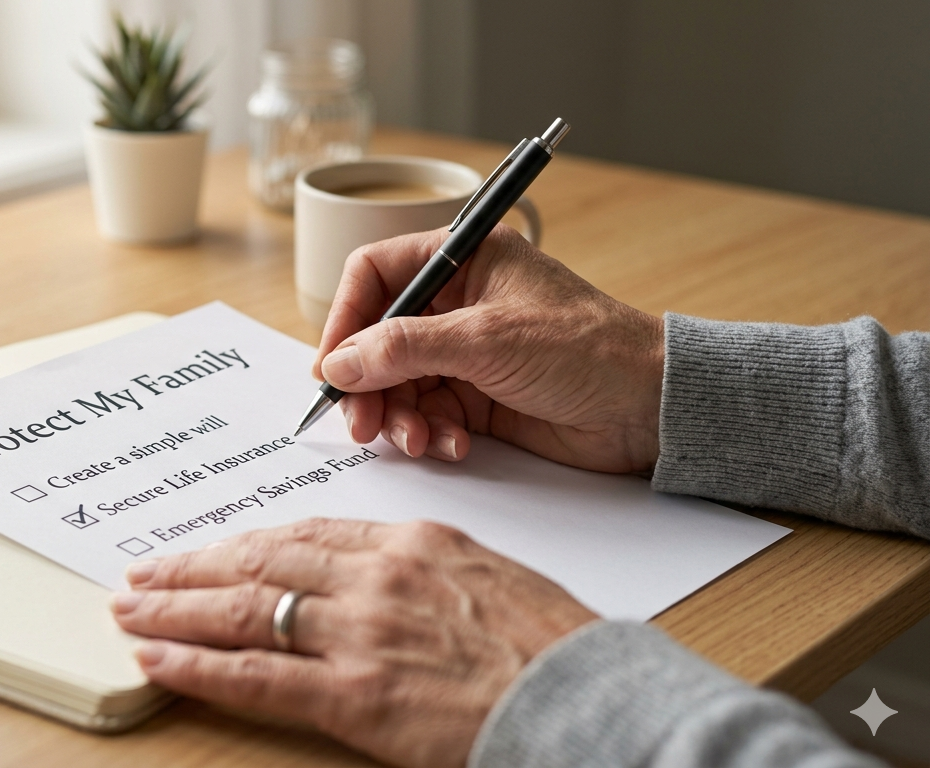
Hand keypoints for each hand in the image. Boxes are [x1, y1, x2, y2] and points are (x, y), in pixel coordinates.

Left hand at [111, 518, 596, 767]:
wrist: (592, 700)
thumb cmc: (553, 647)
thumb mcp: (487, 578)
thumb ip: (420, 570)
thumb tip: (373, 580)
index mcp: (410, 542)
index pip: (301, 534)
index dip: (242, 544)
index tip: (208, 551)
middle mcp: (375, 576)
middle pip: (259, 560)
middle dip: (191, 568)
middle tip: (143, 574)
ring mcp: (360, 633)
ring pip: (245, 609)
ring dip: (177, 611)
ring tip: (131, 611)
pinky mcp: (356, 694)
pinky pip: (257, 675)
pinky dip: (199, 667)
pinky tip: (159, 661)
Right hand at [316, 225, 663, 472]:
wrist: (651, 407)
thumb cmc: (589, 349)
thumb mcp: (487, 340)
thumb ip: (404, 348)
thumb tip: (339, 362)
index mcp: (463, 259)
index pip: (375, 275)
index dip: (345, 319)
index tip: (332, 366)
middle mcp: (457, 302)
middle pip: (376, 338)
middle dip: (368, 384)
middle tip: (364, 423)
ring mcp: (465, 352)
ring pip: (397, 383)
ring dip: (398, 417)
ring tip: (418, 440)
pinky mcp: (477, 398)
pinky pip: (427, 415)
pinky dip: (429, 434)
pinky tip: (451, 446)